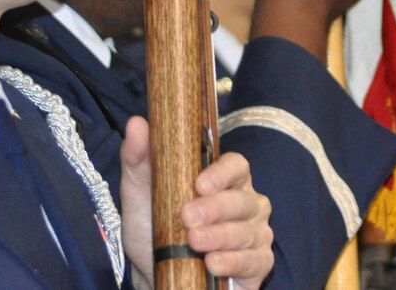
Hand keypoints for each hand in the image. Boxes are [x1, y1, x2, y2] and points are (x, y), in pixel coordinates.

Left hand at [118, 118, 273, 288]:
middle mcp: (246, 202)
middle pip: (242, 200)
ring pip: (247, 231)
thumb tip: (137, 123)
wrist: (153, 272)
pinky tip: (213, 264)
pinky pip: (254, 261)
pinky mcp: (257, 264)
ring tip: (194, 242)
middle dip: (215, 209)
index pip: (237, 165)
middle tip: (187, 217)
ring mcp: (255, 233)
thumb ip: (139, 157)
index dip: (222, 173)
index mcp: (224, 179)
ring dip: (220, 236)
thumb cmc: (152, 226)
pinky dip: (233, 262)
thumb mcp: (139, 191)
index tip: (199, 184)